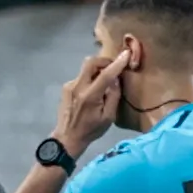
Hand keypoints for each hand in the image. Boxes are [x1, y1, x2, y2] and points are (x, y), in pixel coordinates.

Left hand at [53, 40, 130, 154]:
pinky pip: (81, 77)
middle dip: (104, 60)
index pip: (106, 74)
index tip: (126, 54)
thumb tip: (116, 79)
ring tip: (104, 82)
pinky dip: (90, 78)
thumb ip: (114, 96)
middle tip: (113, 67)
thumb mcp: (109, 117)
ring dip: (97, 70)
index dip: (117, 63)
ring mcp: (70, 85)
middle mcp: (78, 86)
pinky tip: (93, 91)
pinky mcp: (66, 87)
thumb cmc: (91, 130)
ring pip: (86, 68)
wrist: (67, 138)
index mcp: (90, 96)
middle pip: (91, 62)